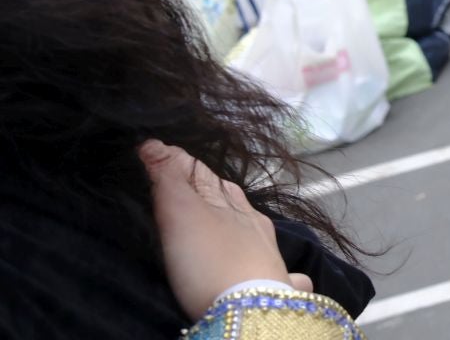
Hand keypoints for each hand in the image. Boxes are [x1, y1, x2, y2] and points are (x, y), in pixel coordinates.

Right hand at [139, 141, 310, 319]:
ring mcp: (268, 254)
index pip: (205, 177)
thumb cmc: (211, 260)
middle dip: (213, 189)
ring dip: (240, 219)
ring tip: (227, 218)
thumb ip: (170, 180)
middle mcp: (253, 223)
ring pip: (255, 227)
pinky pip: (286, 274)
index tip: (166, 154)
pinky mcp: (277, 286)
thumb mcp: (182, 215)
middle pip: (231, 199)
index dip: (185, 165)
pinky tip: (291, 277)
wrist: (251, 308)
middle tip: (195, 184)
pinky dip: (283, 270)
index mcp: (230, 204)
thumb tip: (154, 144)